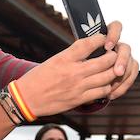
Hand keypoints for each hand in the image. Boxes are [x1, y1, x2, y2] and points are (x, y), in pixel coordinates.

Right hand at [14, 21, 137, 116]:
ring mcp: (78, 87)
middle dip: (113, 57)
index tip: (104, 39)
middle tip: (113, 55)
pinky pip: (102, 92)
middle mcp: (73, 72)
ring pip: (107, 77)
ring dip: (113, 72)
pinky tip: (104, 84)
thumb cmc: (38, 78)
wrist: (26, 98)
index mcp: (65, 58)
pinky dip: (107, 87)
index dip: (101, 39)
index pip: (89, 43)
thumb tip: (89, 48)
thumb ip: (72, 55)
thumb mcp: (54, 60)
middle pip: (105, 61)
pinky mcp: (79, 100)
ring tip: (112, 69)